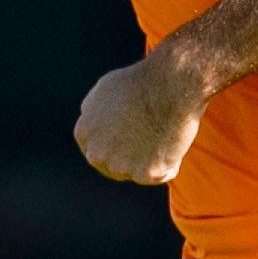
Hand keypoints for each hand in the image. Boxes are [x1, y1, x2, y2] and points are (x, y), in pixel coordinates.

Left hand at [74, 49, 208, 185]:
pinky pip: (161, 175)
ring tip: (163, 135)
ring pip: (138, 173)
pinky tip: (173, 142)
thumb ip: (93, 111)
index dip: (116, 147)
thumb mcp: (105, 89)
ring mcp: (120, 166)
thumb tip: (90, 119)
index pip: (96, 152)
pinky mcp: (145, 175)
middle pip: (114, 168)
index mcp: (84, 134)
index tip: (132, 139)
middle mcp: (97, 154)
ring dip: (151, 161)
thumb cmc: (141, 82)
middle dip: (130, 159)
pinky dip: (170, 164)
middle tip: (150, 140)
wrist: (169, 86)